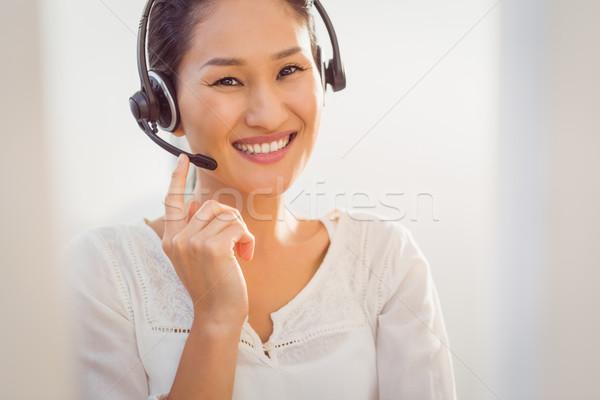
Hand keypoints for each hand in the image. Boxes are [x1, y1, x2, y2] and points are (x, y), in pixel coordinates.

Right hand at [161, 154, 254, 325]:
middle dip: (231, 220)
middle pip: (211, 205)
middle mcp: (178, 239)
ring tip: (241, 252)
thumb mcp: (196, 257)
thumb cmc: (213, 285)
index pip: (171, 202)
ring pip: (226, 215)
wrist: (217, 314)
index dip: (177, 178)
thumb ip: (194, 230)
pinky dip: (247, 240)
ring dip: (241, 232)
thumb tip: (196, 203)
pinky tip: (245, 256)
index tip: (183, 159)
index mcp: (171, 240)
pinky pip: (237, 227)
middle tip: (237, 241)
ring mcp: (192, 242)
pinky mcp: (211, 247)